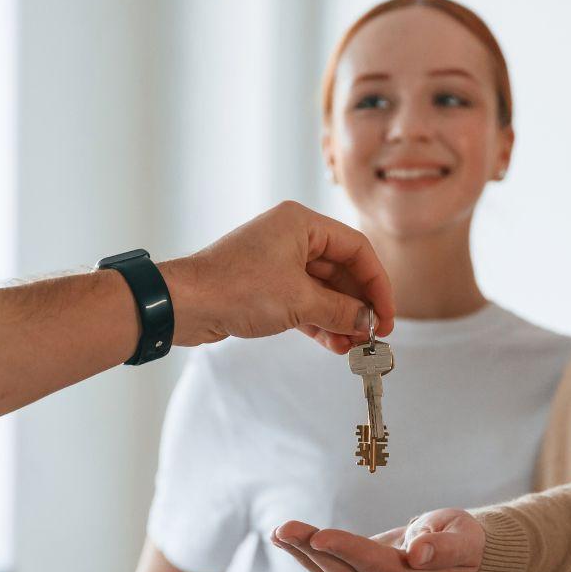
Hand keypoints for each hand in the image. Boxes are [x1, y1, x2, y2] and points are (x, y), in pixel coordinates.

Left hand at [161, 200, 395, 353]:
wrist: (185, 304)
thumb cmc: (235, 288)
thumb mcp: (299, 301)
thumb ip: (341, 311)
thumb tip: (369, 322)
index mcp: (302, 224)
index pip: (357, 249)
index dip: (377, 283)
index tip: (386, 315)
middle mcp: (291, 237)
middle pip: (342, 270)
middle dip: (359, 305)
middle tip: (373, 335)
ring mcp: (277, 262)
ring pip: (323, 290)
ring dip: (341, 319)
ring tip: (354, 347)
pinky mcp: (265, 287)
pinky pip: (304, 303)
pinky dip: (319, 322)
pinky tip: (334, 345)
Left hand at [271, 508, 485, 571]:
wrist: (461, 561)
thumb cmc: (464, 543)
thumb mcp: (464, 539)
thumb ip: (444, 548)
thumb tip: (417, 554)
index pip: (374, 565)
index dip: (346, 551)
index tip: (320, 536)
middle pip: (344, 571)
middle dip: (312, 548)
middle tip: (284, 528)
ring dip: (301, 552)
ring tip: (278, 531)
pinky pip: (327, 570)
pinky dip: (304, 555)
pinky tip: (284, 539)